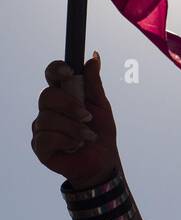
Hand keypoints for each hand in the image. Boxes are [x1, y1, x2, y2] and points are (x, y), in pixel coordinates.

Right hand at [31, 53, 119, 188]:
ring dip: (73, 128)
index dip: (56, 69)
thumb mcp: (102, 107)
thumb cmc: (100, 132)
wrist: (102, 162)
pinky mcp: (39, 145)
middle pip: (46, 96)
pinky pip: (46, 137)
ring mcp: (41, 127)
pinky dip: (66, 141)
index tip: (69, 72)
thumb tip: (94, 58)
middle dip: (69, 106)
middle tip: (88, 117)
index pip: (51, 74)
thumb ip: (94, 84)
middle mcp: (48, 109)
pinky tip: (74, 146)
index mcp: (63, 95)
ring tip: (87, 137)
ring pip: (48, 119)